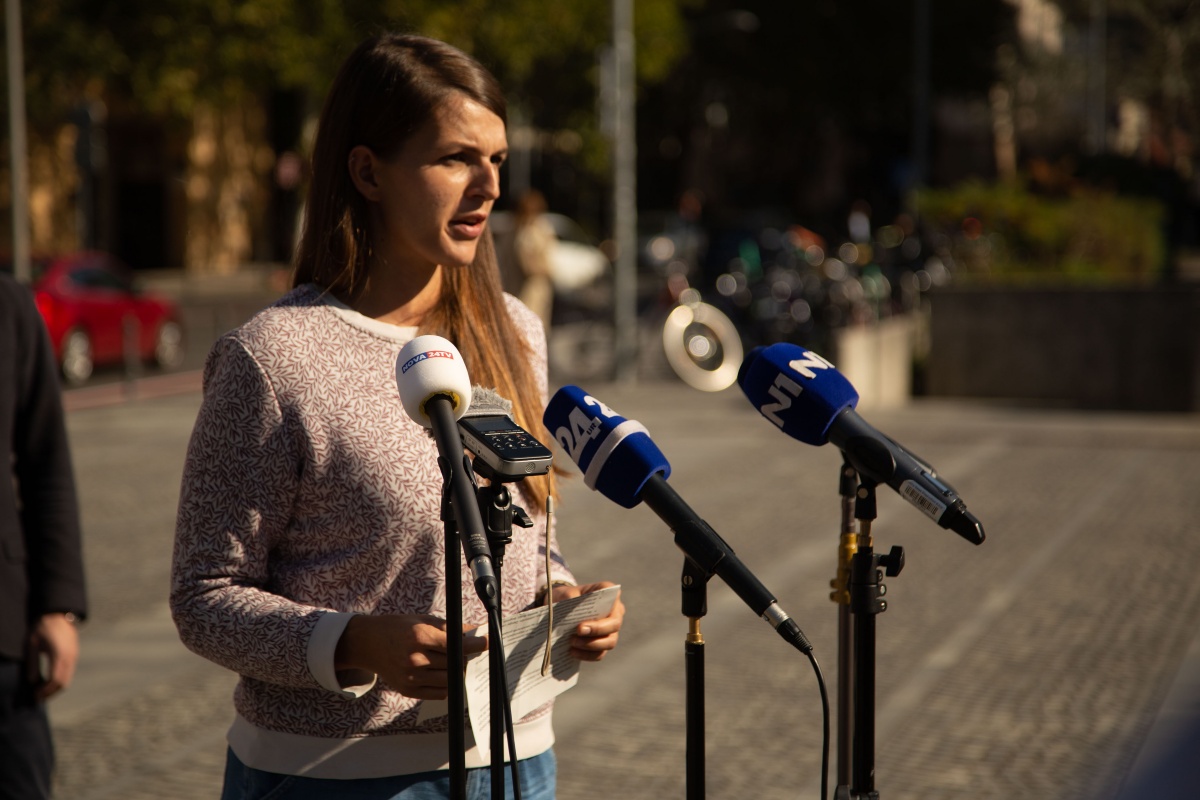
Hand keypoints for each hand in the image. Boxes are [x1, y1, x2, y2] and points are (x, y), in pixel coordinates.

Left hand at [29, 613, 79, 700]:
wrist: (57, 614)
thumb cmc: (42, 628)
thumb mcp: (32, 644)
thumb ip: (32, 663)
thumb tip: (32, 681)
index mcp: (58, 654)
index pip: (54, 680)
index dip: (45, 691)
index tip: (35, 695)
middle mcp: (69, 657)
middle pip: (63, 683)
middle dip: (51, 693)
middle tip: (38, 697)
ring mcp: (73, 656)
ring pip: (68, 679)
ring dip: (56, 688)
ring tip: (43, 691)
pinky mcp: (74, 655)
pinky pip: (69, 673)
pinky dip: (60, 681)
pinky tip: (49, 681)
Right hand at [335, 614, 487, 699]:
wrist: (367, 643)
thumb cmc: (397, 628)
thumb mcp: (422, 620)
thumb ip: (449, 628)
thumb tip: (474, 632)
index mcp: (419, 636)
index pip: (455, 645)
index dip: (475, 644)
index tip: (485, 643)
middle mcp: (414, 659)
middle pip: (454, 663)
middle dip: (465, 657)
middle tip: (468, 650)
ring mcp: (410, 677)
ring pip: (449, 681)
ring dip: (457, 671)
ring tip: (454, 661)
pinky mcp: (408, 690)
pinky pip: (439, 693)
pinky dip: (446, 684)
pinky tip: (443, 673)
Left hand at [550, 581, 623, 661]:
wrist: (561, 608)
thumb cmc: (567, 597)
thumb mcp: (565, 594)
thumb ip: (569, 600)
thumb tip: (570, 615)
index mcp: (609, 594)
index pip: (613, 598)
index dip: (604, 607)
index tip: (583, 622)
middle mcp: (615, 611)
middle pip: (614, 624)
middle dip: (596, 630)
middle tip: (578, 631)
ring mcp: (611, 629)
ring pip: (610, 642)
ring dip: (591, 645)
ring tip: (572, 642)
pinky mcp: (603, 643)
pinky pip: (600, 653)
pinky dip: (587, 655)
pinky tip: (573, 651)